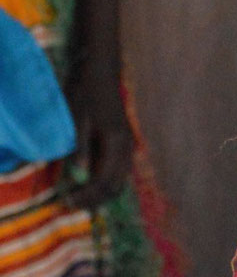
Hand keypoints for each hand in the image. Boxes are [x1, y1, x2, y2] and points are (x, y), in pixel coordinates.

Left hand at [64, 74, 134, 208]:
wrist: (102, 73)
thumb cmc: (87, 93)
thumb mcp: (78, 120)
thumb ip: (79, 148)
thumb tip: (77, 176)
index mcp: (116, 142)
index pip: (104, 180)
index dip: (86, 195)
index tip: (67, 202)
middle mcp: (127, 147)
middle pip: (116, 185)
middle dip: (95, 199)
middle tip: (72, 204)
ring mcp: (128, 145)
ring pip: (120, 180)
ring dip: (102, 192)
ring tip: (80, 197)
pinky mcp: (125, 142)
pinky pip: (120, 171)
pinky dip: (107, 182)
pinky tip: (91, 182)